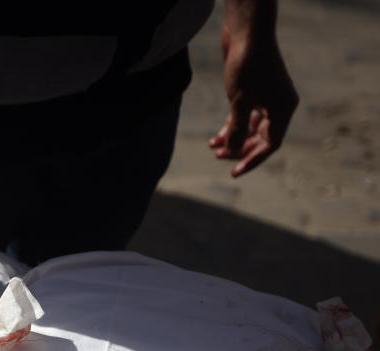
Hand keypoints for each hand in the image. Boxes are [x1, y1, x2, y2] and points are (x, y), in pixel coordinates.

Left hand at [209, 22, 297, 176]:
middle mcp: (279, 105)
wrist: (246, 33)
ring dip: (232, 139)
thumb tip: (233, 152)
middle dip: (240, 149)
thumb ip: (238, 129)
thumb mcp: (240, 102)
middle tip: (219, 158)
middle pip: (260, 138)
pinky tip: (214, 138)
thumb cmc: (247, 66)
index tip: (234, 171)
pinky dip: (230, 127)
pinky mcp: (253, 92)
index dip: (252, 159)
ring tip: (213, 148)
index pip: (270, 144)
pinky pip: (244, 117)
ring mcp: (266, 98)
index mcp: (284, 109)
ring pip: (250, 128)